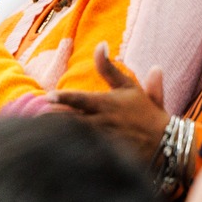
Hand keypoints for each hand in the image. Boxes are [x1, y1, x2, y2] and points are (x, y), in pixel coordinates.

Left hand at [50, 44, 170, 162]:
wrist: (166, 142)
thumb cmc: (144, 111)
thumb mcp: (128, 86)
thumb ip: (109, 68)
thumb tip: (100, 44)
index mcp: (106, 103)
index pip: (80, 100)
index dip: (63, 98)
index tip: (46, 97)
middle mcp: (103, 121)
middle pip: (73, 120)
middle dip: (54, 120)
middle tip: (35, 118)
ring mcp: (105, 140)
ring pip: (77, 138)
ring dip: (59, 136)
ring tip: (39, 135)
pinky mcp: (108, 156)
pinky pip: (87, 155)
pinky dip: (73, 154)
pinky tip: (57, 156)